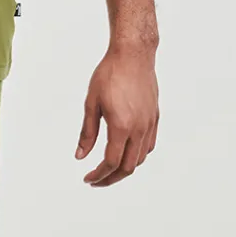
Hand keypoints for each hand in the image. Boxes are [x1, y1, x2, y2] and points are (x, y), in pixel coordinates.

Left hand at [75, 46, 158, 186]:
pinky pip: (149, 145)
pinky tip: (125, 153)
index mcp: (121, 126)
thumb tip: (80, 156)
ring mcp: (149, 124)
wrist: (133, 55)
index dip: (99, 175)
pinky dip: (137, 156)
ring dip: (124, 168)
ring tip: (109, 170)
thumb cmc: (109, 75)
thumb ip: (87, 133)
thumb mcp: (91, 104)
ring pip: (140, 158)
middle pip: (128, 167)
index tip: (88, 178)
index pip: (111, 162)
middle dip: (111, 178)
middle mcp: (139, 128)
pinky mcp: (155, 117)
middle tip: (96, 180)